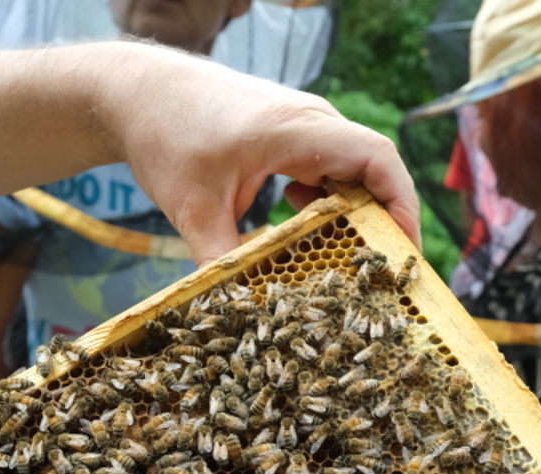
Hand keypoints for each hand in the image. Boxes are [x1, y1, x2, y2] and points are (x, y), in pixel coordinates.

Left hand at [95, 49, 420, 263]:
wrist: (138, 93)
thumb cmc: (166, 135)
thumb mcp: (191, 208)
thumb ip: (220, 260)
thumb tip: (238, 313)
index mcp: (296, 129)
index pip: (377, 159)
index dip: (401, 206)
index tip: (402, 253)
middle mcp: (311, 121)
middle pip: (375, 168)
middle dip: (385, 221)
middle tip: (383, 273)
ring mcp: (304, 125)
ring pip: (354, 170)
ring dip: (357, 213)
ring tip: (352, 259)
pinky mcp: (292, 136)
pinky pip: (330, 168)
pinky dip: (330, 202)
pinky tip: (306, 229)